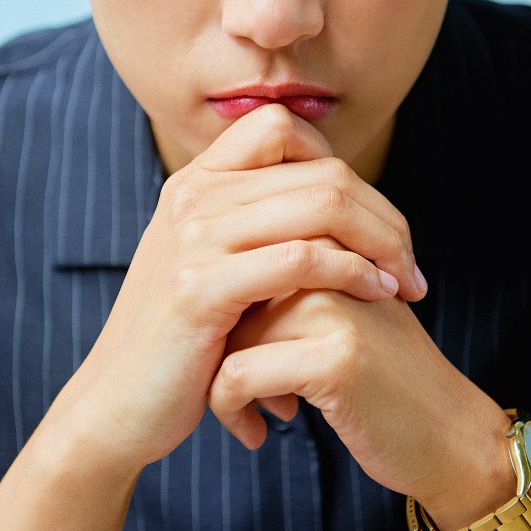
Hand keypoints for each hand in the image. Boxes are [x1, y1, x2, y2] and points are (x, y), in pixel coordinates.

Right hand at [51, 104, 426, 476]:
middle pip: (320, 169)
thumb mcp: (212, 263)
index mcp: (196, 181)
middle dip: (383, 215)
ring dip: (381, 243)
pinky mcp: (201, 290)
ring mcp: (194, 239)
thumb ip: (256, 222)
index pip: (283, 127)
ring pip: (321, 205)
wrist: (118, 403)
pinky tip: (374, 296)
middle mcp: (192, 195)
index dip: (340, 166)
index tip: (371, 222)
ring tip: (405, 284)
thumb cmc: (183, 339)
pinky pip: (302, 259)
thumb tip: (331, 196)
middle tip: (412, 263)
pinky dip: (352, 272)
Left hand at [209, 287, 513, 519]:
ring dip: (221, 385)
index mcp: (331, 244)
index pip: (242, 259)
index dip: (227, 314)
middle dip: (219, 349)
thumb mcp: (337, 314)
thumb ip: (285, 285)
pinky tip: (259, 434)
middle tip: (239, 392)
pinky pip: (238, 376)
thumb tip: (205, 275)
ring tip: (250, 413)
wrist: (449, 438)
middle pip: (229, 294)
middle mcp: (332, 264)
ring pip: (227, 334)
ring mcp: (335, 309)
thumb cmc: (382, 380)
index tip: (235, 355)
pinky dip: (233, 411)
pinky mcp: (334, 360)